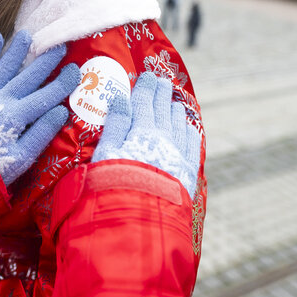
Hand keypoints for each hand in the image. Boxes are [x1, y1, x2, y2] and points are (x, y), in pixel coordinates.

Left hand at [0, 30, 79, 184]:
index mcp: (16, 117)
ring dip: (17, 51)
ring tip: (28, 35)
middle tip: (60, 46)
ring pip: (6, 67)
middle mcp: (2, 100)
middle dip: (46, 61)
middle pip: (29, 77)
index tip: (76, 70)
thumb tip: (62, 111)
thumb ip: (41, 133)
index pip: (46, 96)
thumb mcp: (22, 158)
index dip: (63, 83)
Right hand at [92, 72, 201, 198]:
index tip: (148, 76)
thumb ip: (114, 125)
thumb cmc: (114, 185)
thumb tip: (121, 98)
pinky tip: (187, 127)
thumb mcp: (105, 153)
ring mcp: (178, 155)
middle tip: (163, 82)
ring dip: (175, 111)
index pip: (144, 102)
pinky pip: (191, 144)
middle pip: (163, 110)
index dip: (146, 88)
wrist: (140, 220)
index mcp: (142, 131)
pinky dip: (189, 131)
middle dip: (162, 94)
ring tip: (174, 102)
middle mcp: (164, 138)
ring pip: (179, 125)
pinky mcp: (187, 173)